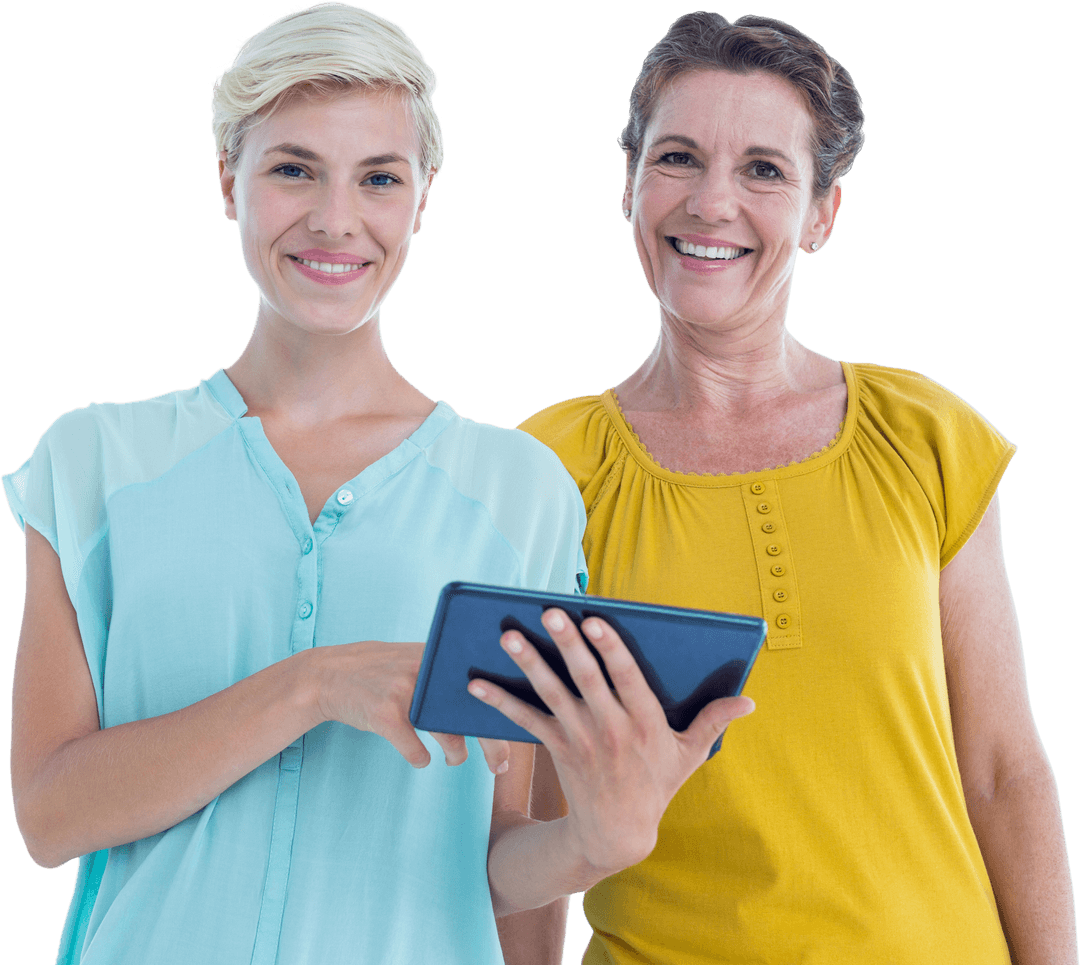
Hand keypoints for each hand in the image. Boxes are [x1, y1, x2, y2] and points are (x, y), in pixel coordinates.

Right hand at [308, 641, 509, 773]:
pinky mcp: (384, 714)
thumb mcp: (417, 660)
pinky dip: (420, 758)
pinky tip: (420, 758)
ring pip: (447, 734)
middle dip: (492, 744)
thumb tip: (496, 697)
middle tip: (500, 767)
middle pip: (473, 711)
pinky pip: (415, 751)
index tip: (522, 732)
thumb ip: (448, 671)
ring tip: (456, 760)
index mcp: (440, 654)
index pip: (485, 682)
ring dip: (456, 753)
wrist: (329, 674)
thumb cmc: (383, 671)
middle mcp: (426, 669)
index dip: (506, 710)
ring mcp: (405, 691)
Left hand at [468, 610, 752, 875]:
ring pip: (552, 695)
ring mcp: (580, 739)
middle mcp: (610, 728)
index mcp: (645, 723)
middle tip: (550, 613)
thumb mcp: (690, 755)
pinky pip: (525, 721)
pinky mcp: (556, 748)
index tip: (596, 620)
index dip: (610, 648)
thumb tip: (749, 701)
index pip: (626, 678)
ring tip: (509, 636)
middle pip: (586, 679)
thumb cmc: (656, 785)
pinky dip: (500, 702)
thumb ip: (713, 721)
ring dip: (529, 664)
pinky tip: (476, 683)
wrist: (617, 833)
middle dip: (567, 644)